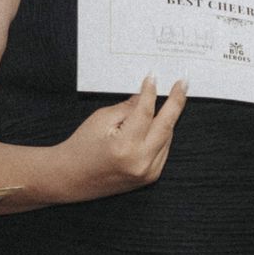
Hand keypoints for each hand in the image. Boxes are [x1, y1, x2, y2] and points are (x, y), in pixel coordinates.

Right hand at [57, 77, 187, 200]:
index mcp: (125, 146)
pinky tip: (159, 121)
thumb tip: (147, 95)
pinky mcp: (150, 177)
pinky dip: (163, 134)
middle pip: (166, 125)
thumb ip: (128, 108)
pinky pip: (164, 149)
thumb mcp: (101, 120)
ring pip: (168, 137)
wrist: (71, 178)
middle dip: (176, 102)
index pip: (145, 113)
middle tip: (182, 83)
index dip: (151, 92)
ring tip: (172, 98)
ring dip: (169, 118)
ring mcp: (148, 172)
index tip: (154, 77)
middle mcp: (140, 162)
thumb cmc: (82, 147)